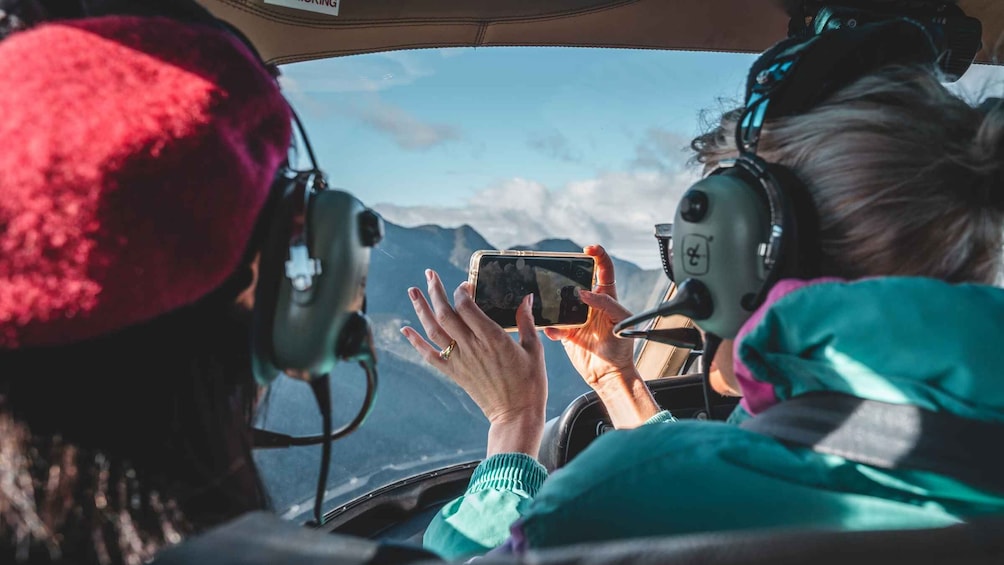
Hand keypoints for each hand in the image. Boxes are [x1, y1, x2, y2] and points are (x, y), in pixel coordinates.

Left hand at [401, 269, 546, 456]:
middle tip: (430, 274)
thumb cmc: (530, 383)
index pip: (467, 306)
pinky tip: (405, 329)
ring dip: (421, 309)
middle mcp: (472, 346)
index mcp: (492, 337)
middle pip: (446, 313)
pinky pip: (429, 355)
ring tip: (413, 291)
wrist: (516, 415)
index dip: (463, 291)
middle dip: (436, 291)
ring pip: (434, 330)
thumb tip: (526, 297)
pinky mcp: (454, 373)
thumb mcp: (534, 349)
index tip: (466, 285)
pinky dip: (416, 342)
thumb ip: (526, 321)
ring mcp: (460, 360)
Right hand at [543, 245, 658, 427]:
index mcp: (607, 297)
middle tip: (560, 271)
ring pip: (560, 301)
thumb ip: (606, 304)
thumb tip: (584, 293)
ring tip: (551, 301)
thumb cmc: (621, 348)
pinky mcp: (566, 333)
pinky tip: (555, 331)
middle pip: (576, 281)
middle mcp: (590, 304)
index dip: (598, 255)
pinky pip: (554, 326)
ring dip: (554, 301)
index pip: (604, 269)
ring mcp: (577, 318)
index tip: (589, 249)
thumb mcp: (621, 320)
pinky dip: (552, 328)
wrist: (609, 374)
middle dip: (567, 274)